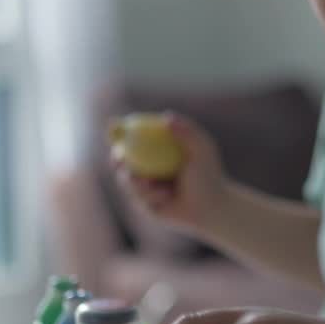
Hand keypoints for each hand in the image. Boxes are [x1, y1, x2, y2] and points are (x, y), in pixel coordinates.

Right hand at [112, 113, 229, 233]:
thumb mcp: (201, 150)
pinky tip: (167, 197)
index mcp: (158, 152)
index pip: (134, 141)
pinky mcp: (146, 206)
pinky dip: (151, 196)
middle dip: (116, 159)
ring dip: (138, 182)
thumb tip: (166, 116)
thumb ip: (187, 131)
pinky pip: (138, 199)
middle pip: (122, 161)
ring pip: (128, 181)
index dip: (120, 135)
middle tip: (120, 159)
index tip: (113, 128)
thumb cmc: (209, 176)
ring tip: (158, 185)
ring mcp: (146, 188)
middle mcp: (149, 169)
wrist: (212, 207)